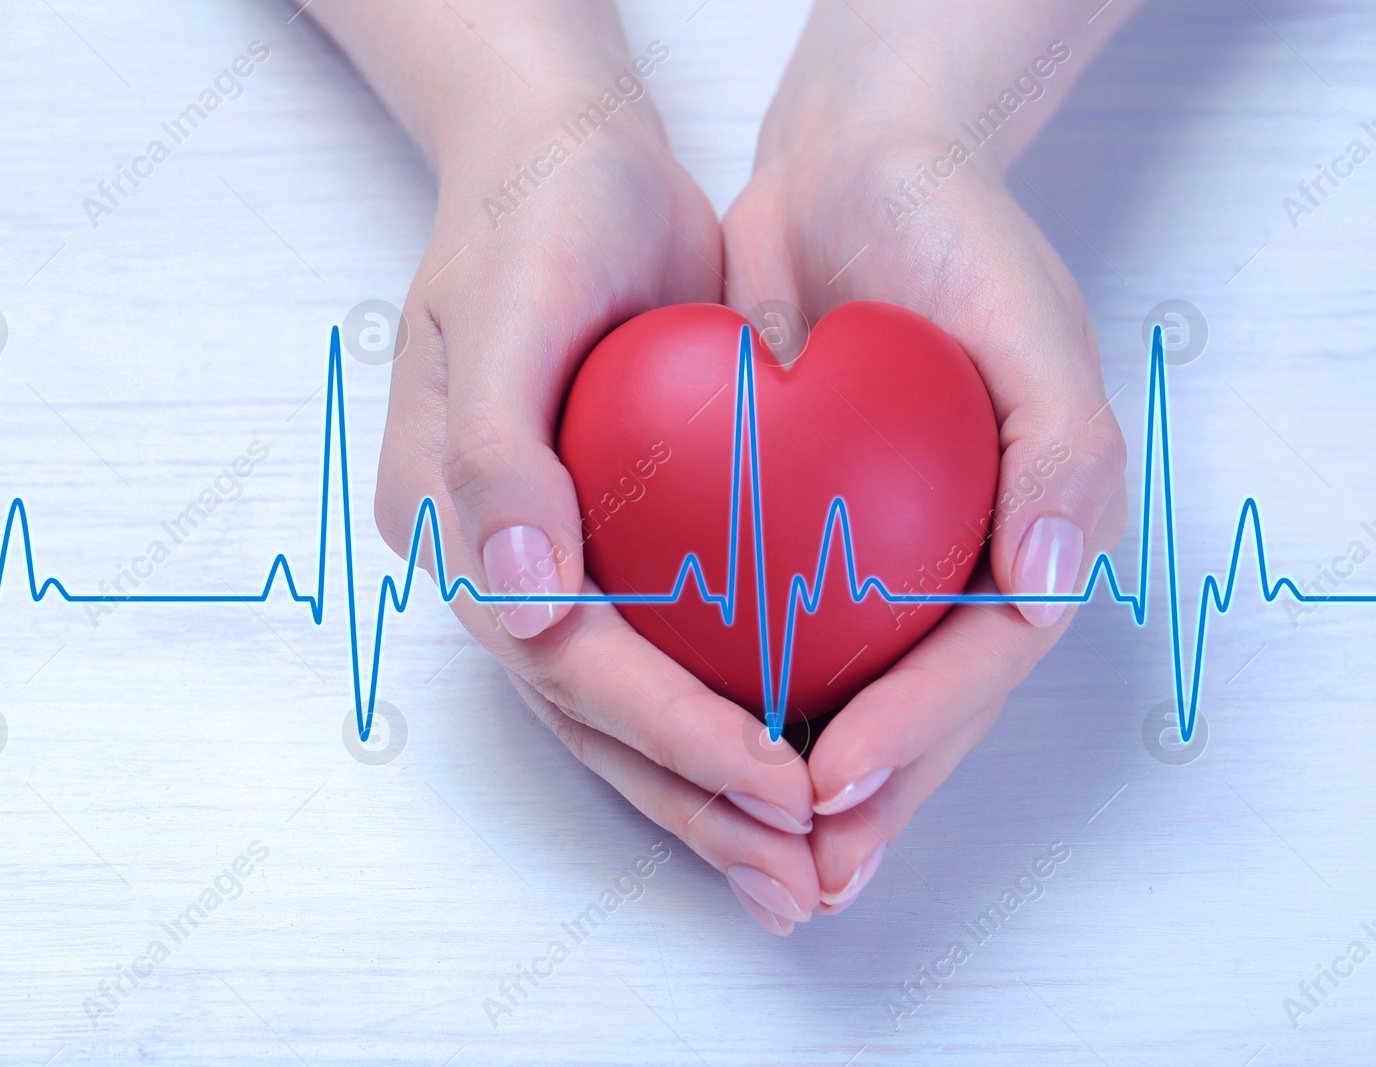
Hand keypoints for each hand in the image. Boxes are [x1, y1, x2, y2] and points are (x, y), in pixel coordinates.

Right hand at [312, 1, 823, 933]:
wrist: (566, 156)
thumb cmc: (538, 212)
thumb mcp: (512, 299)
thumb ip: (498, 448)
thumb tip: (518, 600)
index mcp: (449, 518)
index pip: (561, 661)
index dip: (670, 731)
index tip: (780, 781)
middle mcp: (494, 560)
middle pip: (591, 718)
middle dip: (696, 806)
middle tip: (801, 881)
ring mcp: (546, 560)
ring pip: (625, 713)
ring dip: (710, 798)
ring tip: (801, 869)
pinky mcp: (608, 546)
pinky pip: (665, 656)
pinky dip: (725, 723)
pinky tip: (793, 767)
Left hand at [722, 7, 1131, 914]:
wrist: (850, 176)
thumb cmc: (955, 239)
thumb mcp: (1031, 320)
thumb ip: (1062, 448)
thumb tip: (1044, 579)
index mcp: (1019, 545)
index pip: (970, 670)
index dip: (911, 740)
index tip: (831, 786)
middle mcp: (942, 572)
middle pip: (905, 717)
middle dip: (851, 807)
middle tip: (792, 881)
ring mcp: (863, 564)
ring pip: (826, 700)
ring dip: (784, 784)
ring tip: (739, 857)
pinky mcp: (784, 538)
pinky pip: (755, 635)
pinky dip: (720, 695)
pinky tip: (673, 742)